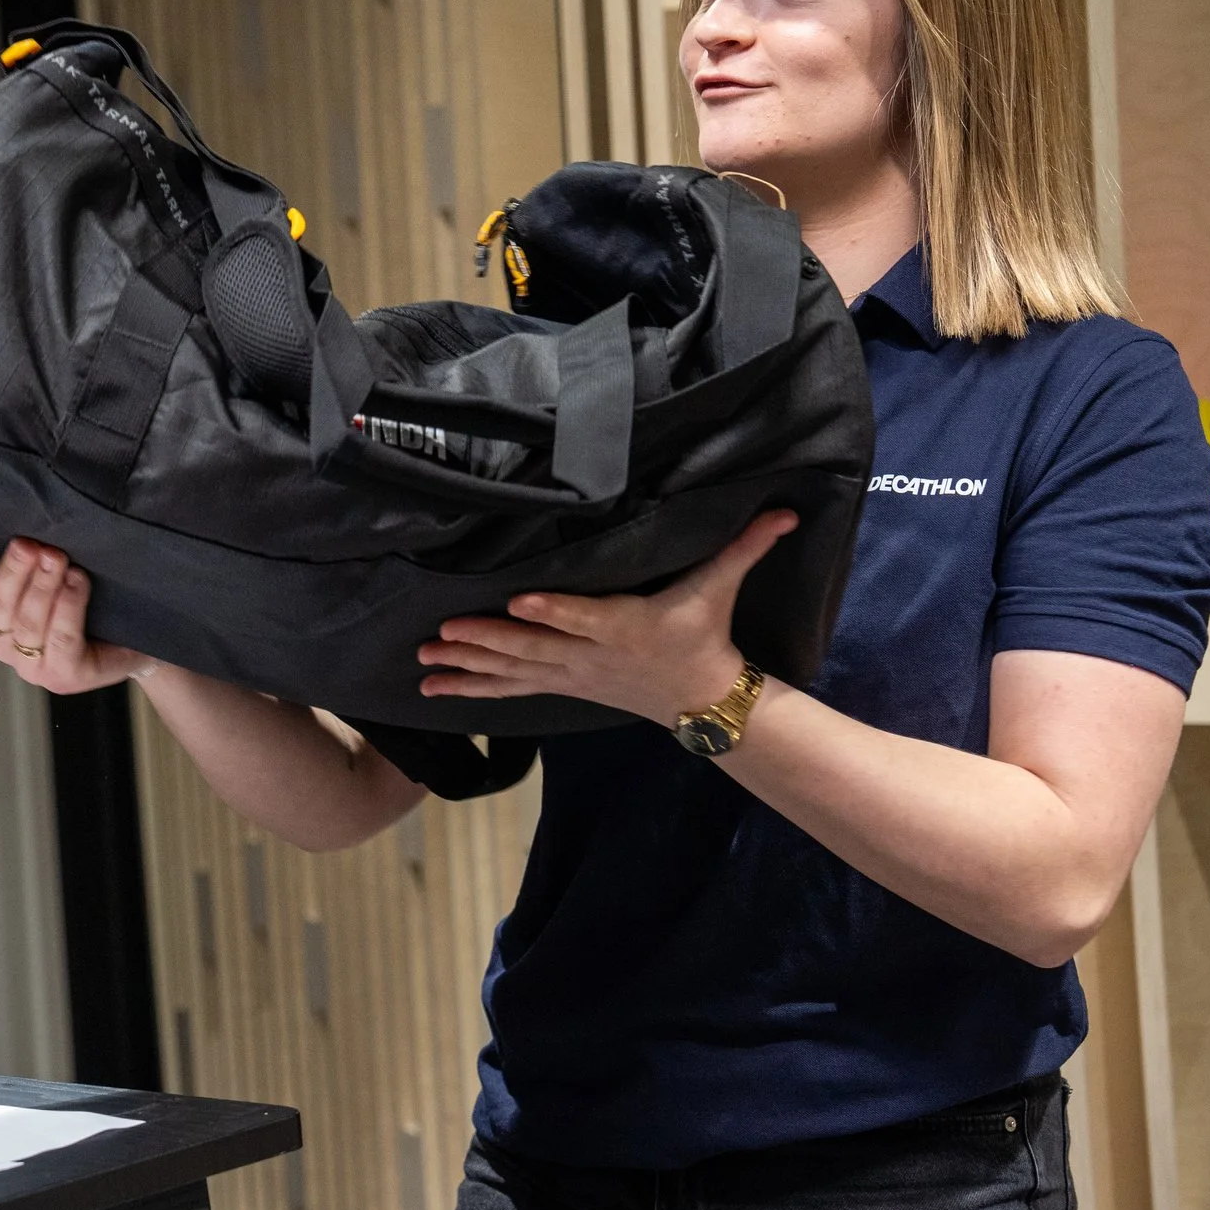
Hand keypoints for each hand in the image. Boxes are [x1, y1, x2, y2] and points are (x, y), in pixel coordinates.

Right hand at [0, 537, 155, 694]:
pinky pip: (61, 639)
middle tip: (29, 545)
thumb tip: (32, 517)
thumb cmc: (91, 605)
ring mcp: (31, 665)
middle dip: (13, 572)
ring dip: (42, 586)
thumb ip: (35, 556)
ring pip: (27, 623)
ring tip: (58, 557)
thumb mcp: (57, 574)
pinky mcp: (63, 677)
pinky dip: (69, 606)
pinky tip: (78, 581)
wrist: (134, 643)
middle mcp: (5, 642)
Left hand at [416, 511, 796, 723]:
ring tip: (426, 657)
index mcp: (626, 625)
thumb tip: (783, 510)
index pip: (586, 618)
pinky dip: (471, 686)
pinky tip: (435, 685)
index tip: (521, 601)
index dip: (554, 612)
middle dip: (486, 640)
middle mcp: (591, 655)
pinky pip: (509, 689)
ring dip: (467, 663)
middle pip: (534, 648)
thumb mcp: (721, 588)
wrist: (700, 699)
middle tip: (444, 630)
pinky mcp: (560, 686)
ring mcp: (572, 675)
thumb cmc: (703, 634)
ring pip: (513, 670)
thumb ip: (745, 546)